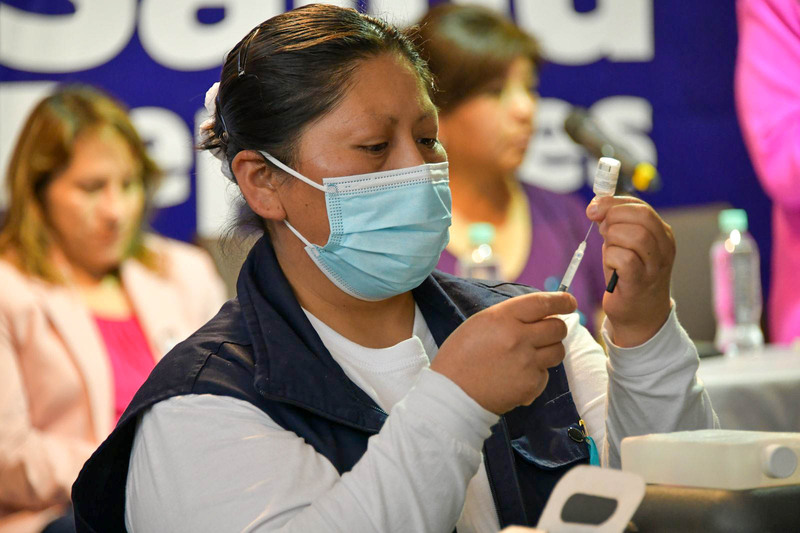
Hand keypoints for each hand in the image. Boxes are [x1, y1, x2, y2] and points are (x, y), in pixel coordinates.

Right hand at [431, 292, 576, 414]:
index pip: (543, 303)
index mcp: (503, 317)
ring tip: (529, 355)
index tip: (569, 302)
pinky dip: (537, 373)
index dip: (561, 301)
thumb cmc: (461, 355)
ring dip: (549, 350)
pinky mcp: (530, 385)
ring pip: (558, 351)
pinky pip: (546, 374)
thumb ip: (510, 316)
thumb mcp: (480, 323)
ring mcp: (527, 363)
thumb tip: (540, 314)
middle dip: (556, 327)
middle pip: (557, 327)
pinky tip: (517, 375)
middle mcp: (518, 338)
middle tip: (547, 331)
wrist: (452, 394)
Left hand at [586, 196, 674, 346]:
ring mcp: (656, 265)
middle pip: (640, 216)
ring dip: (612, 239)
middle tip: (601, 231)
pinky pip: (624, 258)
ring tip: (610, 252)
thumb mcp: (623, 245)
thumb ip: (615, 225)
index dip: (613, 203)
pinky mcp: (641, 281)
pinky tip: (611, 268)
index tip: (593, 208)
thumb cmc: (628, 277)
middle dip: (612, 217)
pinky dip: (611, 258)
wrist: (640, 316)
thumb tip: (596, 208)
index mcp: (662, 233)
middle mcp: (664, 247)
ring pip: (633, 235)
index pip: (640, 206)